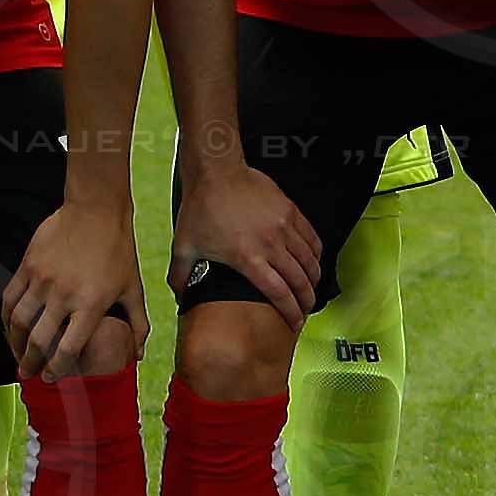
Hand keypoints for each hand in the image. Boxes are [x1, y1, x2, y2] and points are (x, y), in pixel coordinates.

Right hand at [3, 196, 149, 380]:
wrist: (96, 209)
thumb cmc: (118, 249)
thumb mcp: (133, 288)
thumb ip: (138, 324)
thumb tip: (138, 355)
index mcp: (91, 304)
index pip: (68, 349)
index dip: (57, 370)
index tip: (52, 378)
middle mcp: (64, 294)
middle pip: (39, 341)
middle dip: (31, 363)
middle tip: (29, 374)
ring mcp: (42, 279)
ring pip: (18, 322)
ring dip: (14, 344)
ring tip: (17, 356)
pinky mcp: (28, 265)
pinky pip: (9, 298)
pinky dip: (5, 318)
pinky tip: (9, 328)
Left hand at [169, 160, 325, 319]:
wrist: (217, 172)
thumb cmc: (201, 208)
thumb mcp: (184, 246)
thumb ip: (180, 276)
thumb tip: (179, 298)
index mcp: (248, 258)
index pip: (279, 292)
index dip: (290, 311)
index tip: (294, 323)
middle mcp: (271, 244)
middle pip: (299, 279)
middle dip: (306, 299)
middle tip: (306, 310)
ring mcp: (284, 226)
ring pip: (310, 260)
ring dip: (314, 278)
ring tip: (312, 288)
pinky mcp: (291, 211)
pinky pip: (311, 237)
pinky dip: (316, 253)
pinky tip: (314, 260)